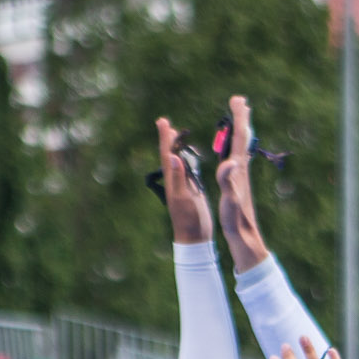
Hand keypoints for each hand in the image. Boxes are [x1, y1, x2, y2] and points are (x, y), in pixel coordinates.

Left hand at [155, 116, 210, 244]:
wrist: (195, 237)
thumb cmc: (188, 220)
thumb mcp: (184, 197)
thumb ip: (179, 177)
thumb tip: (172, 156)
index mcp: (172, 181)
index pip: (167, 154)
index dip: (165, 138)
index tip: (163, 121)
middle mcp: (176, 181)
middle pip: (170, 155)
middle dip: (168, 139)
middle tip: (166, 124)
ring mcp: (184, 186)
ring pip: (179, 161)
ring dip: (177, 147)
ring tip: (176, 135)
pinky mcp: (192, 191)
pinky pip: (188, 171)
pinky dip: (188, 160)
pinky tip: (189, 156)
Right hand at [215, 94, 267, 271]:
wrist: (246, 237)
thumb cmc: (236, 220)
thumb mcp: (230, 200)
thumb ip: (228, 181)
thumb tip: (230, 162)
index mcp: (238, 170)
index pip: (239, 138)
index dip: (238, 118)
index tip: (238, 99)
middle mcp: (242, 170)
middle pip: (242, 138)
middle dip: (241, 118)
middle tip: (240, 100)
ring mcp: (241, 176)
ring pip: (240, 147)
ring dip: (239, 130)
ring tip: (240, 118)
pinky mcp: (239, 184)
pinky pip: (237, 158)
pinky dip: (235, 148)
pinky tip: (234, 150)